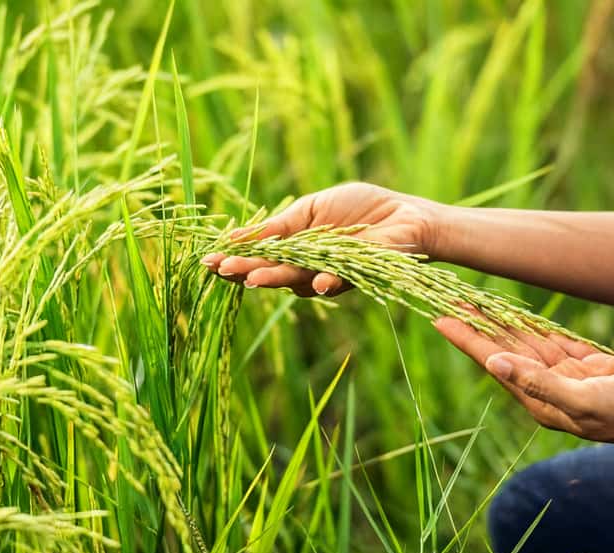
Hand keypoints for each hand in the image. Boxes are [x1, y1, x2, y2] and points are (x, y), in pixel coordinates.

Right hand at [200, 182, 440, 296]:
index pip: (258, 257)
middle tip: (222, 269)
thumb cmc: (359, 209)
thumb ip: (280, 226)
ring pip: (296, 279)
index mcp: (294, 250)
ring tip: (252, 277)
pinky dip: (326, 281)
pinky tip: (315, 281)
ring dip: (275, 278)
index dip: (234, 258)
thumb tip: (236, 235)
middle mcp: (307, 268)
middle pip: (270, 271)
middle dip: (245, 271)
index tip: (208, 260)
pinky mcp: (357, 275)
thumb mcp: (311, 209)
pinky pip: (337, 281)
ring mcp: (329, 274)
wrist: (404, 215)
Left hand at [435, 317, 613, 450]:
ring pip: (526, 342)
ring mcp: (566, 377)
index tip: (440, 319)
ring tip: (474, 302)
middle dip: (477, 325)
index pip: (493, 362)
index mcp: (539, 400)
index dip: (466, 339)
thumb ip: (538, 383)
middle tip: (449, 300)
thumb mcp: (584, 400)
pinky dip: (533, 326)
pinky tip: (513, 315)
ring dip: (501, 322)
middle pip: (503, 349)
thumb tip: (494, 363)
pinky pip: (553, 341)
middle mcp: (546, 388)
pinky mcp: (587, 366)